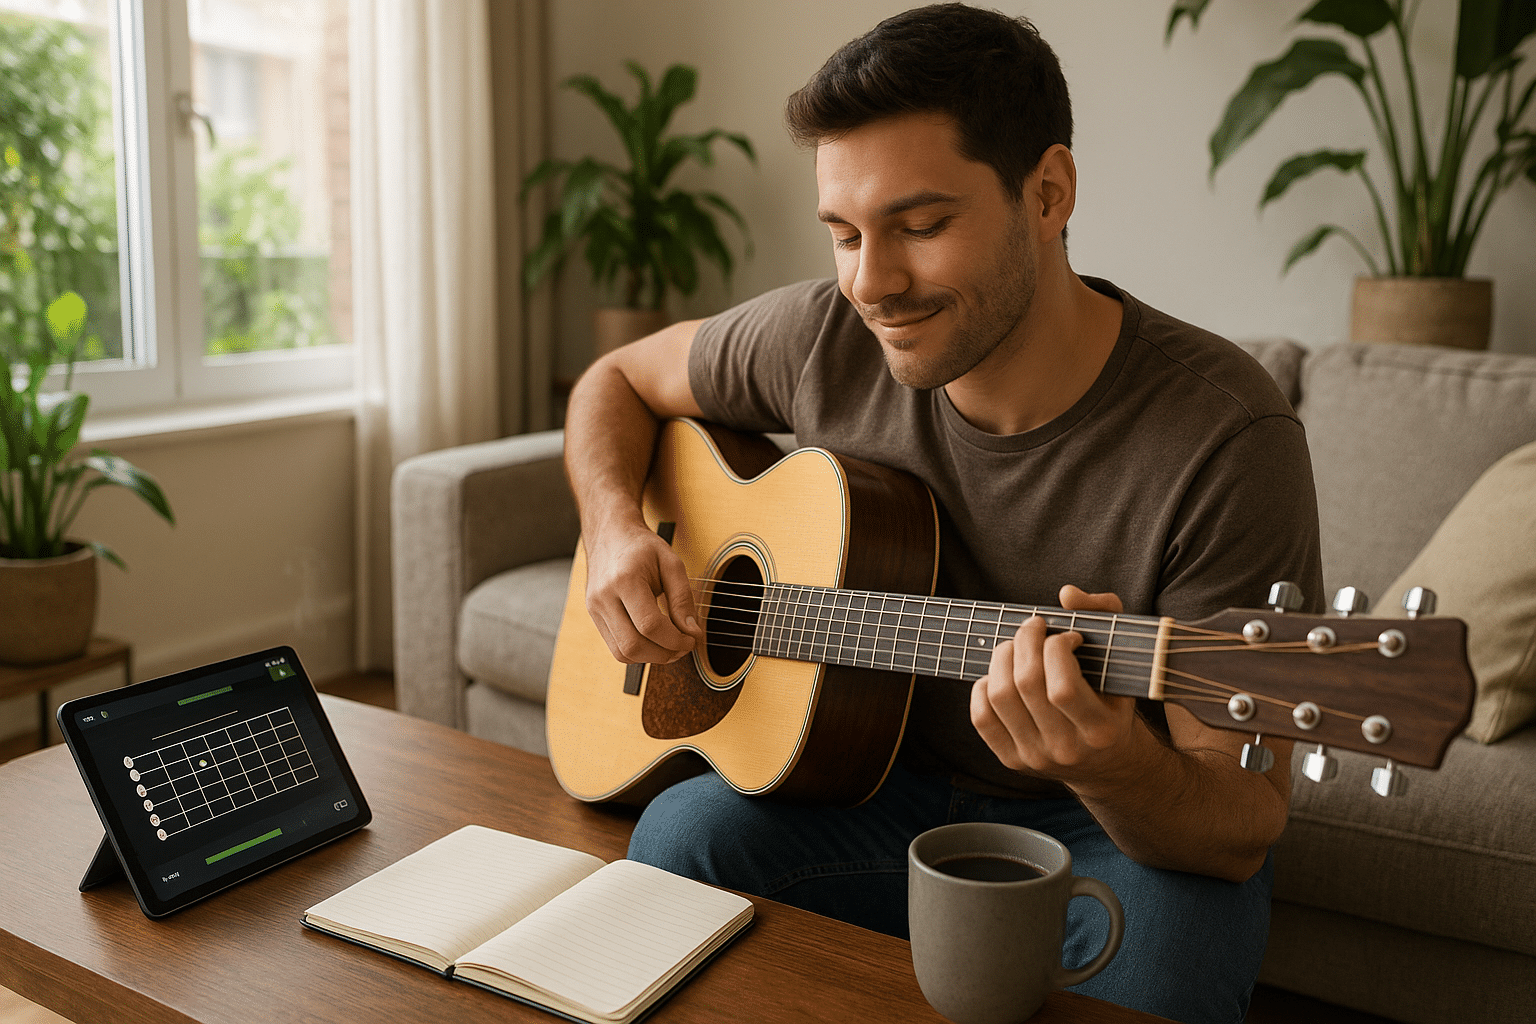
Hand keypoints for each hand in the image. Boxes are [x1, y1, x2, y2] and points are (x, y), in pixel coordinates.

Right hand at [583, 520, 702, 664]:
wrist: (610, 534)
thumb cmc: (642, 547)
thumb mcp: (671, 564)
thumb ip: (683, 598)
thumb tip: (691, 632)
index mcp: (624, 580)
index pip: (649, 625)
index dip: (674, 640)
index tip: (690, 640)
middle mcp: (603, 597)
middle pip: (632, 645)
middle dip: (663, 654)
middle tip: (683, 647)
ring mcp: (595, 608)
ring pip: (622, 652)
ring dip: (650, 657)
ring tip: (670, 646)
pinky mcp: (594, 616)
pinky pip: (615, 647)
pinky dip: (638, 652)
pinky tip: (654, 642)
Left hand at [970, 585, 1139, 784]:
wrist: (1105, 763)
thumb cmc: (1112, 698)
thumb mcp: (1124, 659)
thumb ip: (1105, 613)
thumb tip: (1067, 594)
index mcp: (1101, 730)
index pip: (1062, 688)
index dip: (1057, 650)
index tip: (1067, 637)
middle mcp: (1067, 749)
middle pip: (1026, 685)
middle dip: (1025, 642)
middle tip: (1034, 627)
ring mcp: (1036, 757)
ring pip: (1000, 697)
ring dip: (1002, 658)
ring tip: (1016, 646)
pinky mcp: (1011, 760)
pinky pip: (981, 717)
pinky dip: (983, 686)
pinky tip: (1002, 674)